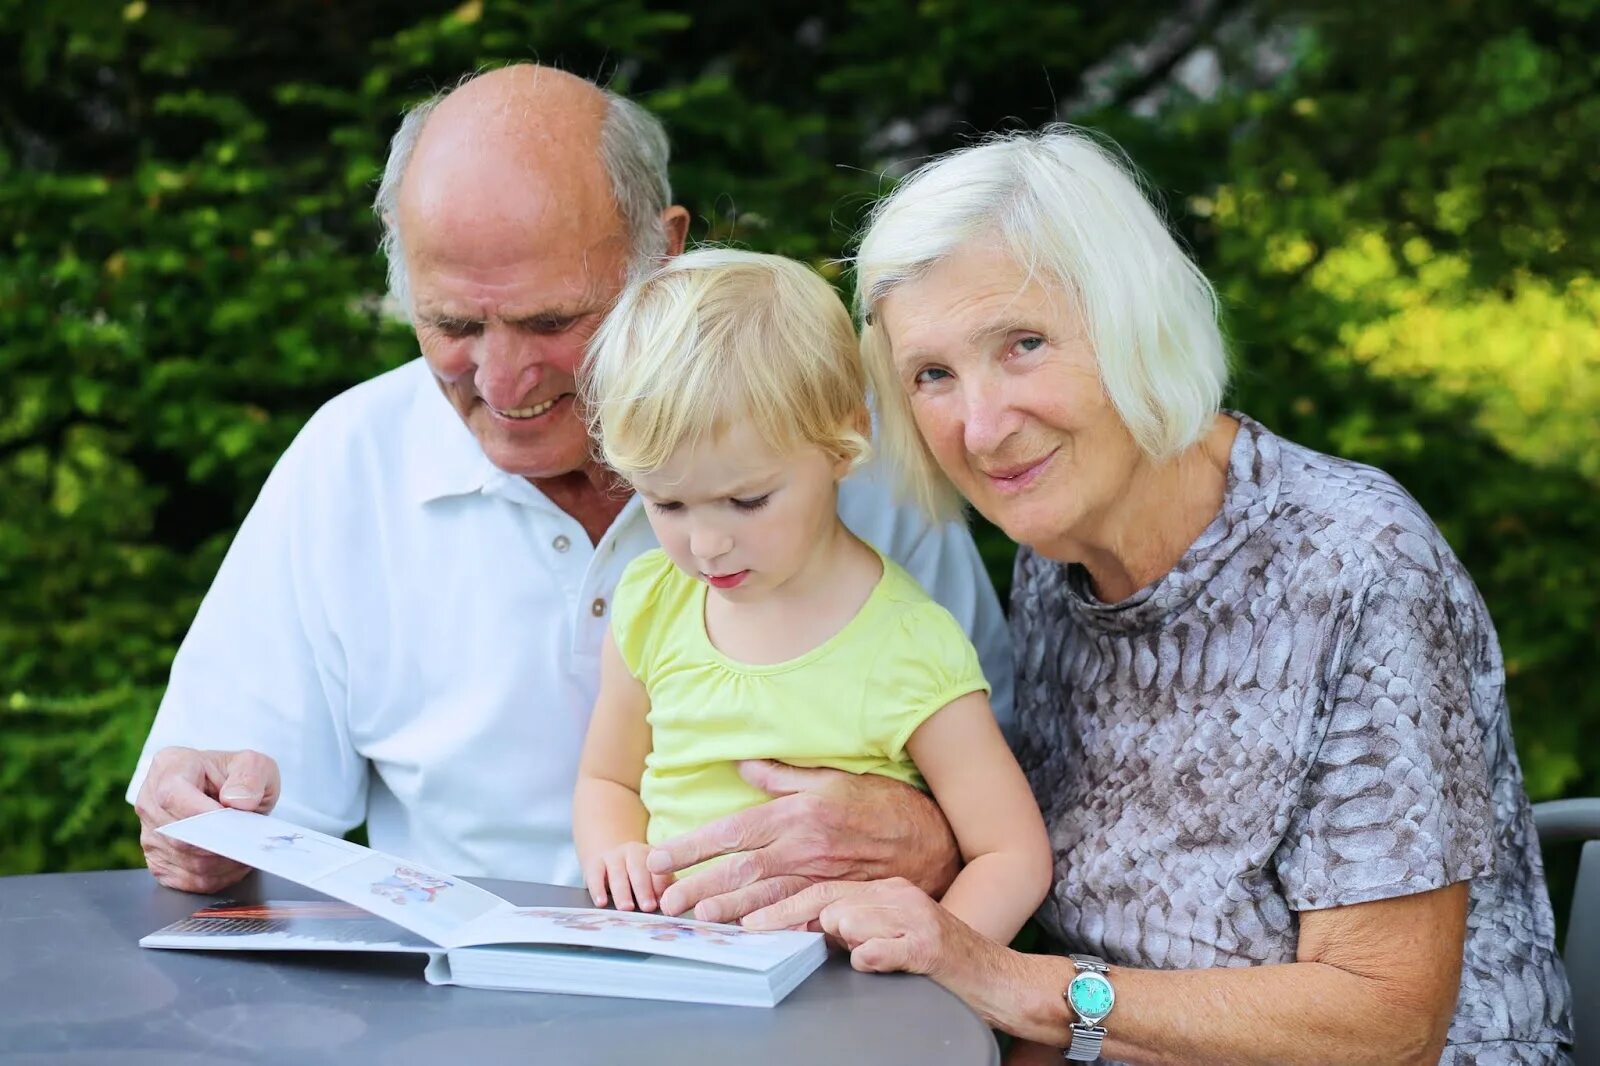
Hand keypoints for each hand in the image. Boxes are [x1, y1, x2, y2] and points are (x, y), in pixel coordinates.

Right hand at [134, 746, 279, 893]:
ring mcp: (149, 833)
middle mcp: (150, 800)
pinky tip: (232, 864)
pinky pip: (185, 880)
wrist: (231, 795)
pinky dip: (216, 878)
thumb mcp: (255, 765)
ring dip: (222, 863)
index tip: (231, 821)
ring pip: (185, 862)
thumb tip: (236, 801)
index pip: (173, 795)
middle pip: (179, 835)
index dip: (201, 814)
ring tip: (245, 849)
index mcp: (169, 766)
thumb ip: (250, 774)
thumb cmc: (239, 778)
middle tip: (248, 840)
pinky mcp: (157, 860)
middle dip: (220, 843)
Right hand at [583, 841, 672, 911]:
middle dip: (644, 888)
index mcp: (654, 856)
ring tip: (626, 908)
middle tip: (648, 907)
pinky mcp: (595, 863)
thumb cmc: (638, 877)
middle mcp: (634, 852)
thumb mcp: (652, 879)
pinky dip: (598, 889)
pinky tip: (601, 903)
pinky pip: (595, 875)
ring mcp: (613, 856)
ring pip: (617, 872)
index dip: (661, 885)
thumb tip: (672, 907)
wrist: (610, 858)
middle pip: (639, 869)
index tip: (664, 901)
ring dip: (623, 891)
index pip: (660, 869)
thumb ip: (662, 891)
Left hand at [647, 759, 960, 922]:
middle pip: (740, 868)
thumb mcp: (829, 779)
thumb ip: (781, 776)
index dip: (692, 846)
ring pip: (762, 894)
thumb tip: (742, 764)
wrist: (929, 837)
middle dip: (697, 884)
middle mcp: (803, 846)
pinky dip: (766, 922)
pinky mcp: (835, 896)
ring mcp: (820, 875)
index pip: (732, 830)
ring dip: (725, 908)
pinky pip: (794, 912)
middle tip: (663, 899)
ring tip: (695, 918)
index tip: (659, 857)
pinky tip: (745, 931)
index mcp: (796, 813)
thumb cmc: (878, 804)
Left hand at [743, 877, 984, 978]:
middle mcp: (897, 896)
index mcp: (885, 889)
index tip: (747, 920)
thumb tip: (813, 928)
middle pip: (828, 900)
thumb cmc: (942, 958)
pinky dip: (871, 956)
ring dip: (843, 940)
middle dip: (786, 917)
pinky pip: (882, 949)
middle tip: (752, 929)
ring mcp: (914, 918)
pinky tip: (870, 962)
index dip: (781, 905)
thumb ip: (855, 925)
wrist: (1000, 978)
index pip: (823, 890)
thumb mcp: (895, 930)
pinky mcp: (929, 945)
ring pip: (851, 920)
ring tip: (857, 949)